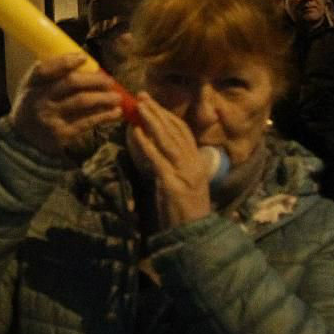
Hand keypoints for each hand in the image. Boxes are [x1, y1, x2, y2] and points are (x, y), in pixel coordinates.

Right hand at [10, 54, 123, 158]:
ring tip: (117, 97)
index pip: (45, 69)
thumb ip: (50, 75)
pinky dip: (104, 116)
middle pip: (70, 83)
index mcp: (31, 84)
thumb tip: (82, 60)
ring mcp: (51, 117)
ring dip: (104, 97)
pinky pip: (87, 121)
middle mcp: (40, 100)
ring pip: (82, 101)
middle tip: (109, 81)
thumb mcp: (33, 88)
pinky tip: (115, 112)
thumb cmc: (34, 106)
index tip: (83, 57)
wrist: (24, 139)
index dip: (64, 61)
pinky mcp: (62, 133)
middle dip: (94, 79)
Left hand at [128, 93, 212, 228]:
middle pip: (175, 131)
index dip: (167, 115)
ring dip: (152, 121)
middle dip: (157, 112)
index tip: (153, 103)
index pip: (183, 131)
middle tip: (142, 96)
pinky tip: (136, 133)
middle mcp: (194, 164)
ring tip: (138, 107)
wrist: (193, 237)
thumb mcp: (182, 183)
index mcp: (197, 162)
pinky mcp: (173, 184)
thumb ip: (172, 164)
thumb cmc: (183, 212)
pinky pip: (158, 159)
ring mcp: (185, 173)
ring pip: (167, 141)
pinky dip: (146, 144)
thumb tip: (154, 146)